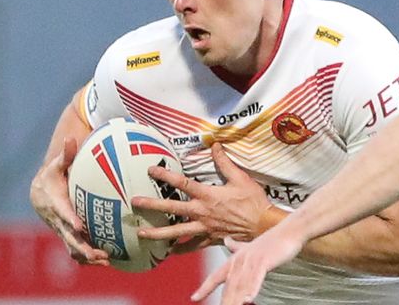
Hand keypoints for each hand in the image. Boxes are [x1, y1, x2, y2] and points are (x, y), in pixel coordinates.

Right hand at [29, 137, 109, 265]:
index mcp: (55, 203)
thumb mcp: (58, 165)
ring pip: (72, 247)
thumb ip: (66, 155)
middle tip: (98, 253)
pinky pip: (76, 249)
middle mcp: (57, 220)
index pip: (62, 212)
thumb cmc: (53, 176)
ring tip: (106, 261)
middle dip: (81, 246)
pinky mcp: (68, 236)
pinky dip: (88, 257)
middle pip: (68, 236)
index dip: (69, 219)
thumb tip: (70, 138)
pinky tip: (108, 261)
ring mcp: (62, 230)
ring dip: (87, 256)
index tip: (79, 226)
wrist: (39, 193)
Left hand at [132, 143, 270, 248]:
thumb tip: (215, 145)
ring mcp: (204, 228)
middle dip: (152, 205)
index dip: (165, 176)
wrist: (263, 226)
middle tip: (135, 203)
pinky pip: (191, 246)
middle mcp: (202, 212)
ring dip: (158, 232)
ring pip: (176, 232)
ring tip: (141, 233)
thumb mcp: (240, 178)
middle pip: (172, 209)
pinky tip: (169, 252)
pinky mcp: (210, 239)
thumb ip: (224, 163)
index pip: (181, 183)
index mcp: (207, 195)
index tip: (150, 170)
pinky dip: (180, 249)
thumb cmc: (253, 201)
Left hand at [191, 229, 303, 303]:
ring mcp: (252, 260)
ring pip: (240, 285)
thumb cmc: (273, 240)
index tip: (194, 297)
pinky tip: (248, 300)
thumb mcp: (251, 246)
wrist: (290, 230)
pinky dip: (251, 290)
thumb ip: (237, 247)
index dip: (205, 287)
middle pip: (228, 286)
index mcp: (236, 258)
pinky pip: (256, 279)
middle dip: (224, 301)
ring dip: (234, 300)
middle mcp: (241, 260)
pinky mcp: (264, 261)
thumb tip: (227, 241)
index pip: (216, 276)